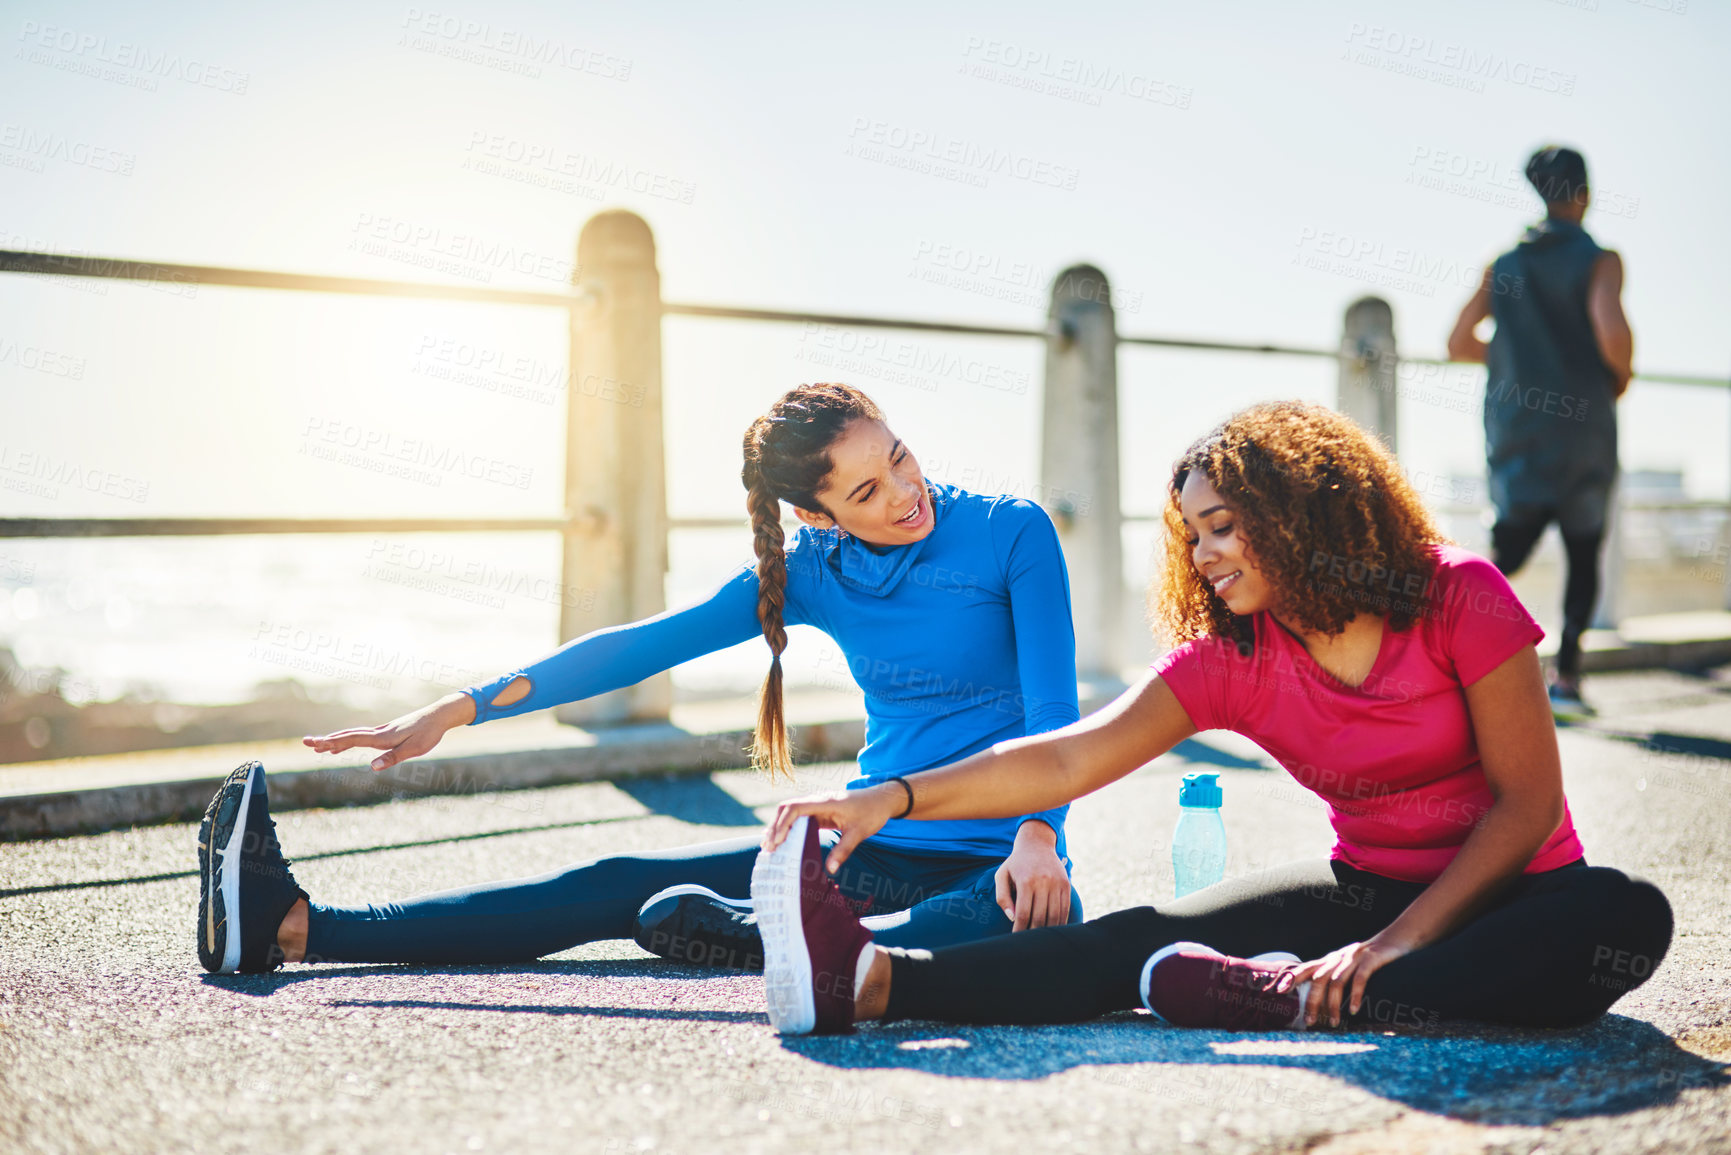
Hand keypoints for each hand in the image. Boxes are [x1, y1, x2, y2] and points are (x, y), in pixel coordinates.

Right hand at [301, 692, 471, 771]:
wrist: (439, 716)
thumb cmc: (428, 733)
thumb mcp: (414, 749)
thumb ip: (393, 757)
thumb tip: (372, 766)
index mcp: (383, 737)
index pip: (353, 739)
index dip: (333, 742)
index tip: (316, 744)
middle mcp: (379, 732)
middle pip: (348, 736)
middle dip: (326, 740)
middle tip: (306, 742)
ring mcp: (382, 731)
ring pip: (353, 736)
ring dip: (335, 741)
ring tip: (317, 746)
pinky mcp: (386, 733)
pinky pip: (362, 737)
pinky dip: (348, 740)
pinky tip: (343, 746)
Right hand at [764, 784, 902, 872]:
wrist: (882, 800)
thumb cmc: (871, 813)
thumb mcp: (859, 833)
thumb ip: (843, 850)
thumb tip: (830, 869)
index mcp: (825, 802)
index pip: (795, 808)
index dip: (782, 824)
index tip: (776, 842)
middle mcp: (818, 801)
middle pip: (787, 809)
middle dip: (775, 827)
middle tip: (768, 849)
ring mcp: (817, 805)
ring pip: (790, 812)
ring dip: (779, 827)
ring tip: (769, 847)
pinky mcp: (820, 811)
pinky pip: (799, 818)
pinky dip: (788, 828)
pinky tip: (781, 841)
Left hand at [994, 822, 1070, 930]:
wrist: (1037, 844)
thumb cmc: (1016, 863)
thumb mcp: (1002, 875)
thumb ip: (1002, 897)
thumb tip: (1012, 918)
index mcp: (1026, 881)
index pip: (1023, 913)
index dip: (1020, 929)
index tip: (1016, 938)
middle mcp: (1043, 882)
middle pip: (1040, 917)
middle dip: (1033, 933)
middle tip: (1028, 941)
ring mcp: (1057, 883)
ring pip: (1055, 915)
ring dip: (1048, 930)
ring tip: (1039, 938)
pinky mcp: (1066, 885)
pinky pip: (1065, 908)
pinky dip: (1060, 922)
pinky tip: (1052, 929)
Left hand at [1288, 936, 1412, 1028]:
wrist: (1394, 940)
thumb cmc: (1368, 960)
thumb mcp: (1346, 966)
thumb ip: (1332, 977)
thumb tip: (1319, 1000)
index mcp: (1330, 960)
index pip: (1306, 968)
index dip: (1292, 978)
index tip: (1279, 991)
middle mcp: (1338, 958)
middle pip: (1319, 979)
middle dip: (1313, 1001)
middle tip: (1310, 1022)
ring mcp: (1354, 957)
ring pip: (1337, 982)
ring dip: (1333, 1004)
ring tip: (1333, 1023)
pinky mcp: (1370, 959)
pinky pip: (1360, 978)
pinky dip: (1355, 995)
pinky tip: (1353, 1010)